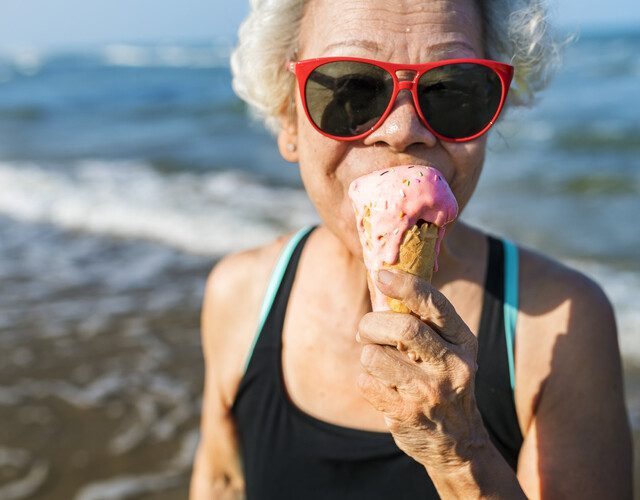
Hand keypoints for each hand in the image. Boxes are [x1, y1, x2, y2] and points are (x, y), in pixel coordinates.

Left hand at [356, 268, 486, 471]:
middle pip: (402, 328)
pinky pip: (366, 381)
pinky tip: (381, 386)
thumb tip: (382, 282)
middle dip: (372, 324)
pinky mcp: (406, 413)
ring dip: (367, 355)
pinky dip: (365, 378)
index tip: (381, 274)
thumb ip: (423, 322)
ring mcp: (430, 392)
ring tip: (378, 363)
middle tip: (365, 331)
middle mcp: (453, 366)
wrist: (458, 443)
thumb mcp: (448, 350)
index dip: (406, 286)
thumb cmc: (443, 381)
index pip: (435, 305)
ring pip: (375, 356)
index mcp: (463, 342)